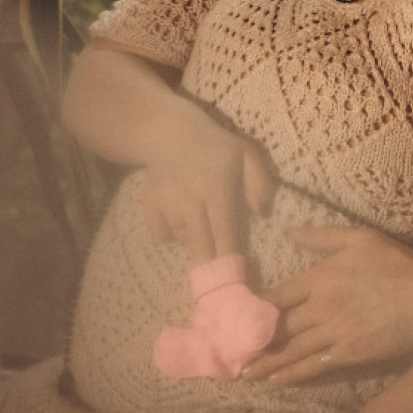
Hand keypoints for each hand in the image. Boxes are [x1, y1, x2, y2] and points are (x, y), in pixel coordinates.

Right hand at [140, 127, 273, 264]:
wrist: (170, 132)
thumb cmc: (215, 146)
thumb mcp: (246, 155)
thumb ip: (260, 183)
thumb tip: (263, 214)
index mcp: (217, 189)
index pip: (226, 233)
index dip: (231, 258)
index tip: (237, 277)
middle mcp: (190, 200)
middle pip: (202, 245)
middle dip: (211, 265)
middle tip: (218, 280)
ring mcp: (167, 204)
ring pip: (183, 239)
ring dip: (194, 240)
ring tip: (201, 227)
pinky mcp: (149, 205)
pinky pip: (161, 234)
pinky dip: (170, 233)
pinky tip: (178, 217)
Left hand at [241, 226, 412, 383]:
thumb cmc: (395, 263)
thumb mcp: (358, 238)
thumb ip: (321, 236)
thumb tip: (289, 232)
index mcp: (320, 277)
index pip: (277, 295)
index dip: (254, 308)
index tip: (234, 317)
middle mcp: (321, 307)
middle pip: (279, 327)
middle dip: (252, 341)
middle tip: (229, 353)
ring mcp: (334, 333)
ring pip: (291, 350)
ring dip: (265, 363)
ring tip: (243, 374)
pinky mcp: (349, 354)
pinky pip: (314, 366)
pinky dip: (293, 375)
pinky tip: (276, 381)